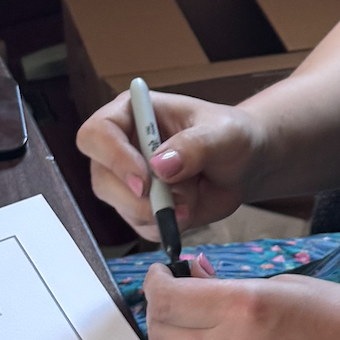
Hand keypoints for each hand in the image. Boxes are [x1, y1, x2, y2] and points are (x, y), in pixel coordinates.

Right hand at [75, 91, 265, 243]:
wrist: (242, 165)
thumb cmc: (230, 136)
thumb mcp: (222, 134)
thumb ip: (194, 146)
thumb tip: (160, 166)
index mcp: (132, 112)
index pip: (97, 133)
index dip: (114, 158)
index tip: (145, 181)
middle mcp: (122, 145)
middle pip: (102, 178)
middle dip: (139, 199)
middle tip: (176, 203)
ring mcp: (127, 179)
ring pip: (121, 207)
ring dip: (160, 212)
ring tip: (193, 197)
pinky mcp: (140, 207)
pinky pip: (141, 226)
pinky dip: (166, 225)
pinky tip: (189, 210)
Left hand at [143, 264, 339, 339]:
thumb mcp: (292, 285)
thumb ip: (235, 284)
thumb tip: (194, 276)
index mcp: (245, 309)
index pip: (168, 300)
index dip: (156, 283)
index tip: (163, 274)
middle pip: (159, 336)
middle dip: (159, 311)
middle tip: (175, 296)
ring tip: (190, 329)